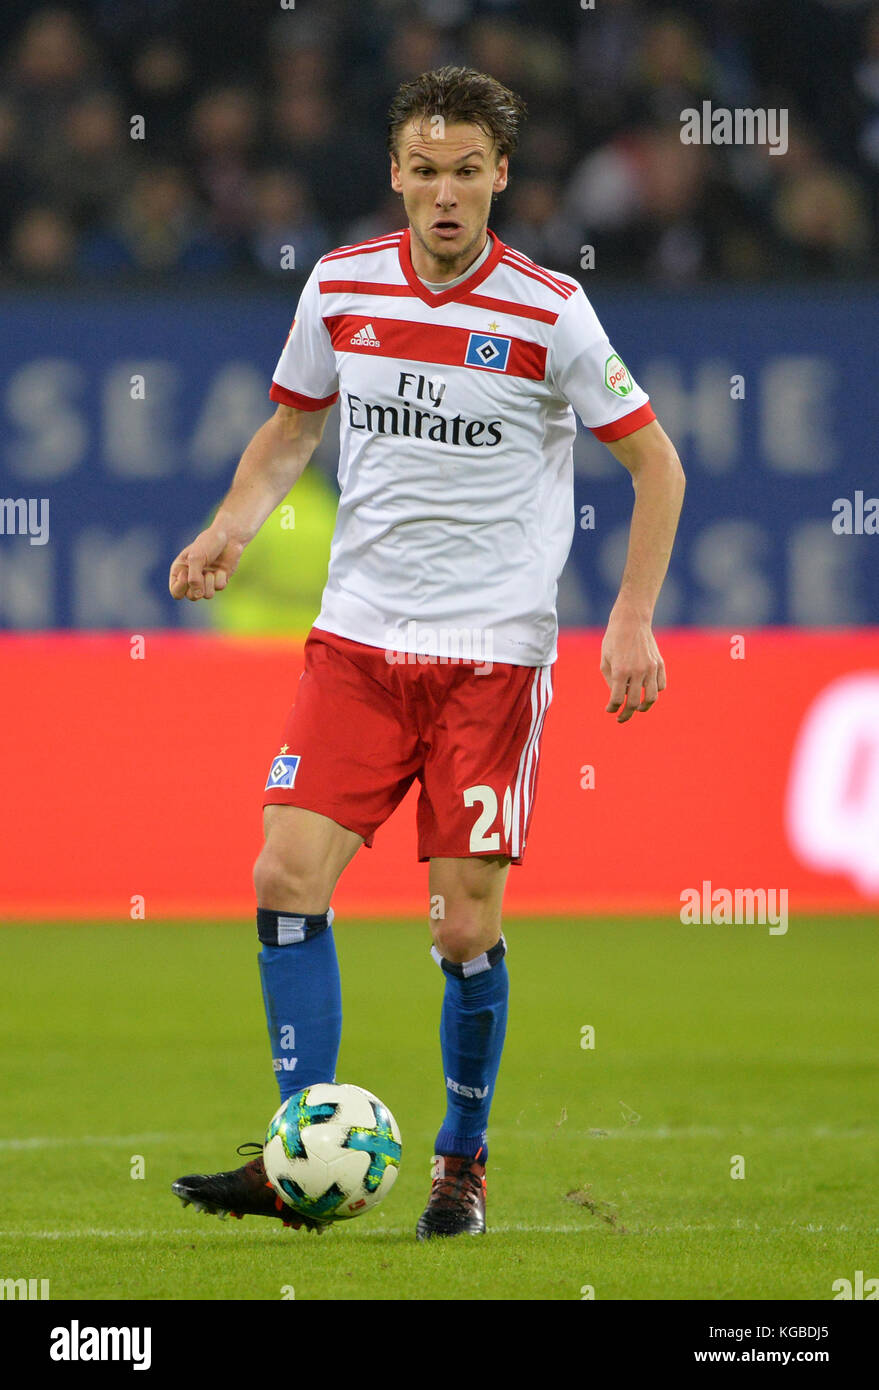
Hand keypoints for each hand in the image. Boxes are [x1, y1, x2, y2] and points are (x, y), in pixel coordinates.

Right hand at [169, 524, 244, 600]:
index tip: (186, 574)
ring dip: (209, 584)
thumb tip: (197, 596)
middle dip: (198, 588)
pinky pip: (219, 588)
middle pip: (191, 596)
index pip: (176, 592)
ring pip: (206, 595)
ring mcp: (207, 580)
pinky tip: (221, 569)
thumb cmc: (209, 543)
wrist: (229, 536)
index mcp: (180, 571)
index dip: (181, 588)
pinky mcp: (219, 580)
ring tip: (211, 572)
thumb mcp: (196, 558)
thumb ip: (194, 578)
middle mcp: (192, 578)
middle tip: (203, 574)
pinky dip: (220, 578)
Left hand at [600, 604, 665, 723]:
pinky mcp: (660, 664)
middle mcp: (638, 671)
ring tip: (637, 709)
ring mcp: (651, 668)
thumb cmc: (613, 640)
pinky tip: (646, 692)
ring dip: (644, 707)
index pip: (618, 699)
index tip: (610, 710)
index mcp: (621, 671)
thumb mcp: (605, 660)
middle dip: (626, 714)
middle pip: (634, 703)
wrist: (631, 620)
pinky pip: (661, 686)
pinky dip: (654, 692)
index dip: (612, 709)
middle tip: (621, 718)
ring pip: (651, 698)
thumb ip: (611, 681)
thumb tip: (619, 698)